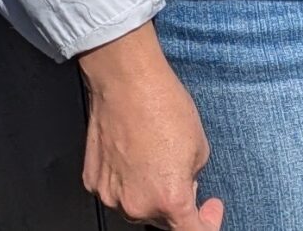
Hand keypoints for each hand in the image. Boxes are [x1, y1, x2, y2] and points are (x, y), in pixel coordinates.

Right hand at [76, 26, 222, 229]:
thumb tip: (185, 186)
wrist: (127, 85)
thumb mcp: (200, 147)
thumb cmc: (165, 108)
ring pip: (137, 206)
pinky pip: (116, 191)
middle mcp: (135, 205)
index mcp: (169, 199)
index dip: (207, 223)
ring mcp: (110, 196)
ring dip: (151, 193)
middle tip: (185, 175)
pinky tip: (136, 156)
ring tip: (157, 158)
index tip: (209, 210)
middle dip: (177, 204)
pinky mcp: (92, 182)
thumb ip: (193, 178)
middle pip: (161, 220)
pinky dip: (128, 182)